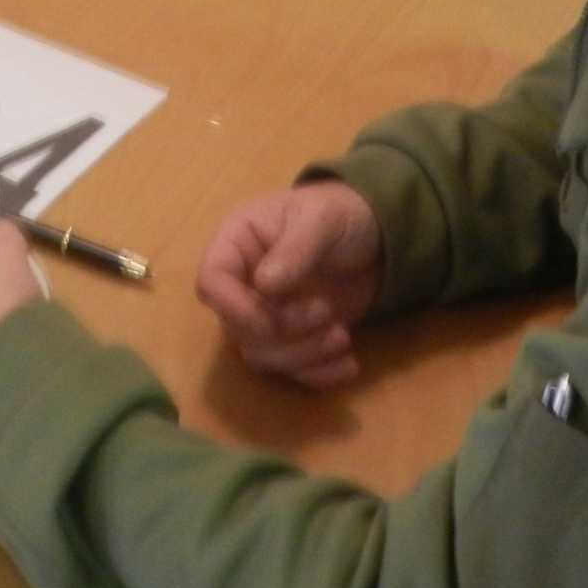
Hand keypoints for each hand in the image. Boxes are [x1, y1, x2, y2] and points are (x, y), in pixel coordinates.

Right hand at [195, 181, 382, 387]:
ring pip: (262, 354)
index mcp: (238, 243)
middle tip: (326, 312)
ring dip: (302, 355)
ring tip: (343, 337)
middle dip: (283, 331)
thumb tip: (264, 285)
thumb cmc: (340, 213)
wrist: (375, 235)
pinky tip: (348, 365)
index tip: (268, 320)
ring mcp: (266, 313)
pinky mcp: (292, 337)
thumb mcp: (322, 219)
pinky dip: (318, 374)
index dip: (231, 307)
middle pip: (238, 327)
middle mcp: (243, 283)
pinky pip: (291, 368)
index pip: (211, 281)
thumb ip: (295, 248)